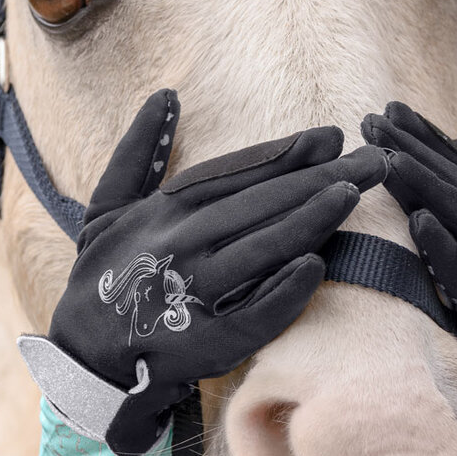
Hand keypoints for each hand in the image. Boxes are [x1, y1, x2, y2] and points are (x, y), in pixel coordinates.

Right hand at [20, 90, 385, 455]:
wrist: (84, 359)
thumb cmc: (104, 277)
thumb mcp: (107, 208)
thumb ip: (137, 152)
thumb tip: (164, 96)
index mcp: (163, 213)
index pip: (234, 175)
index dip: (284, 154)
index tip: (332, 136)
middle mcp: (178, 247)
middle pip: (258, 205)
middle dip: (318, 179)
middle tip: (372, 161)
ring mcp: (192, 295)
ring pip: (259, 250)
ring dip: (308, 221)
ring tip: (352, 196)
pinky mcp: (205, 344)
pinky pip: (252, 316)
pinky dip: (282, 292)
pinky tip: (318, 268)